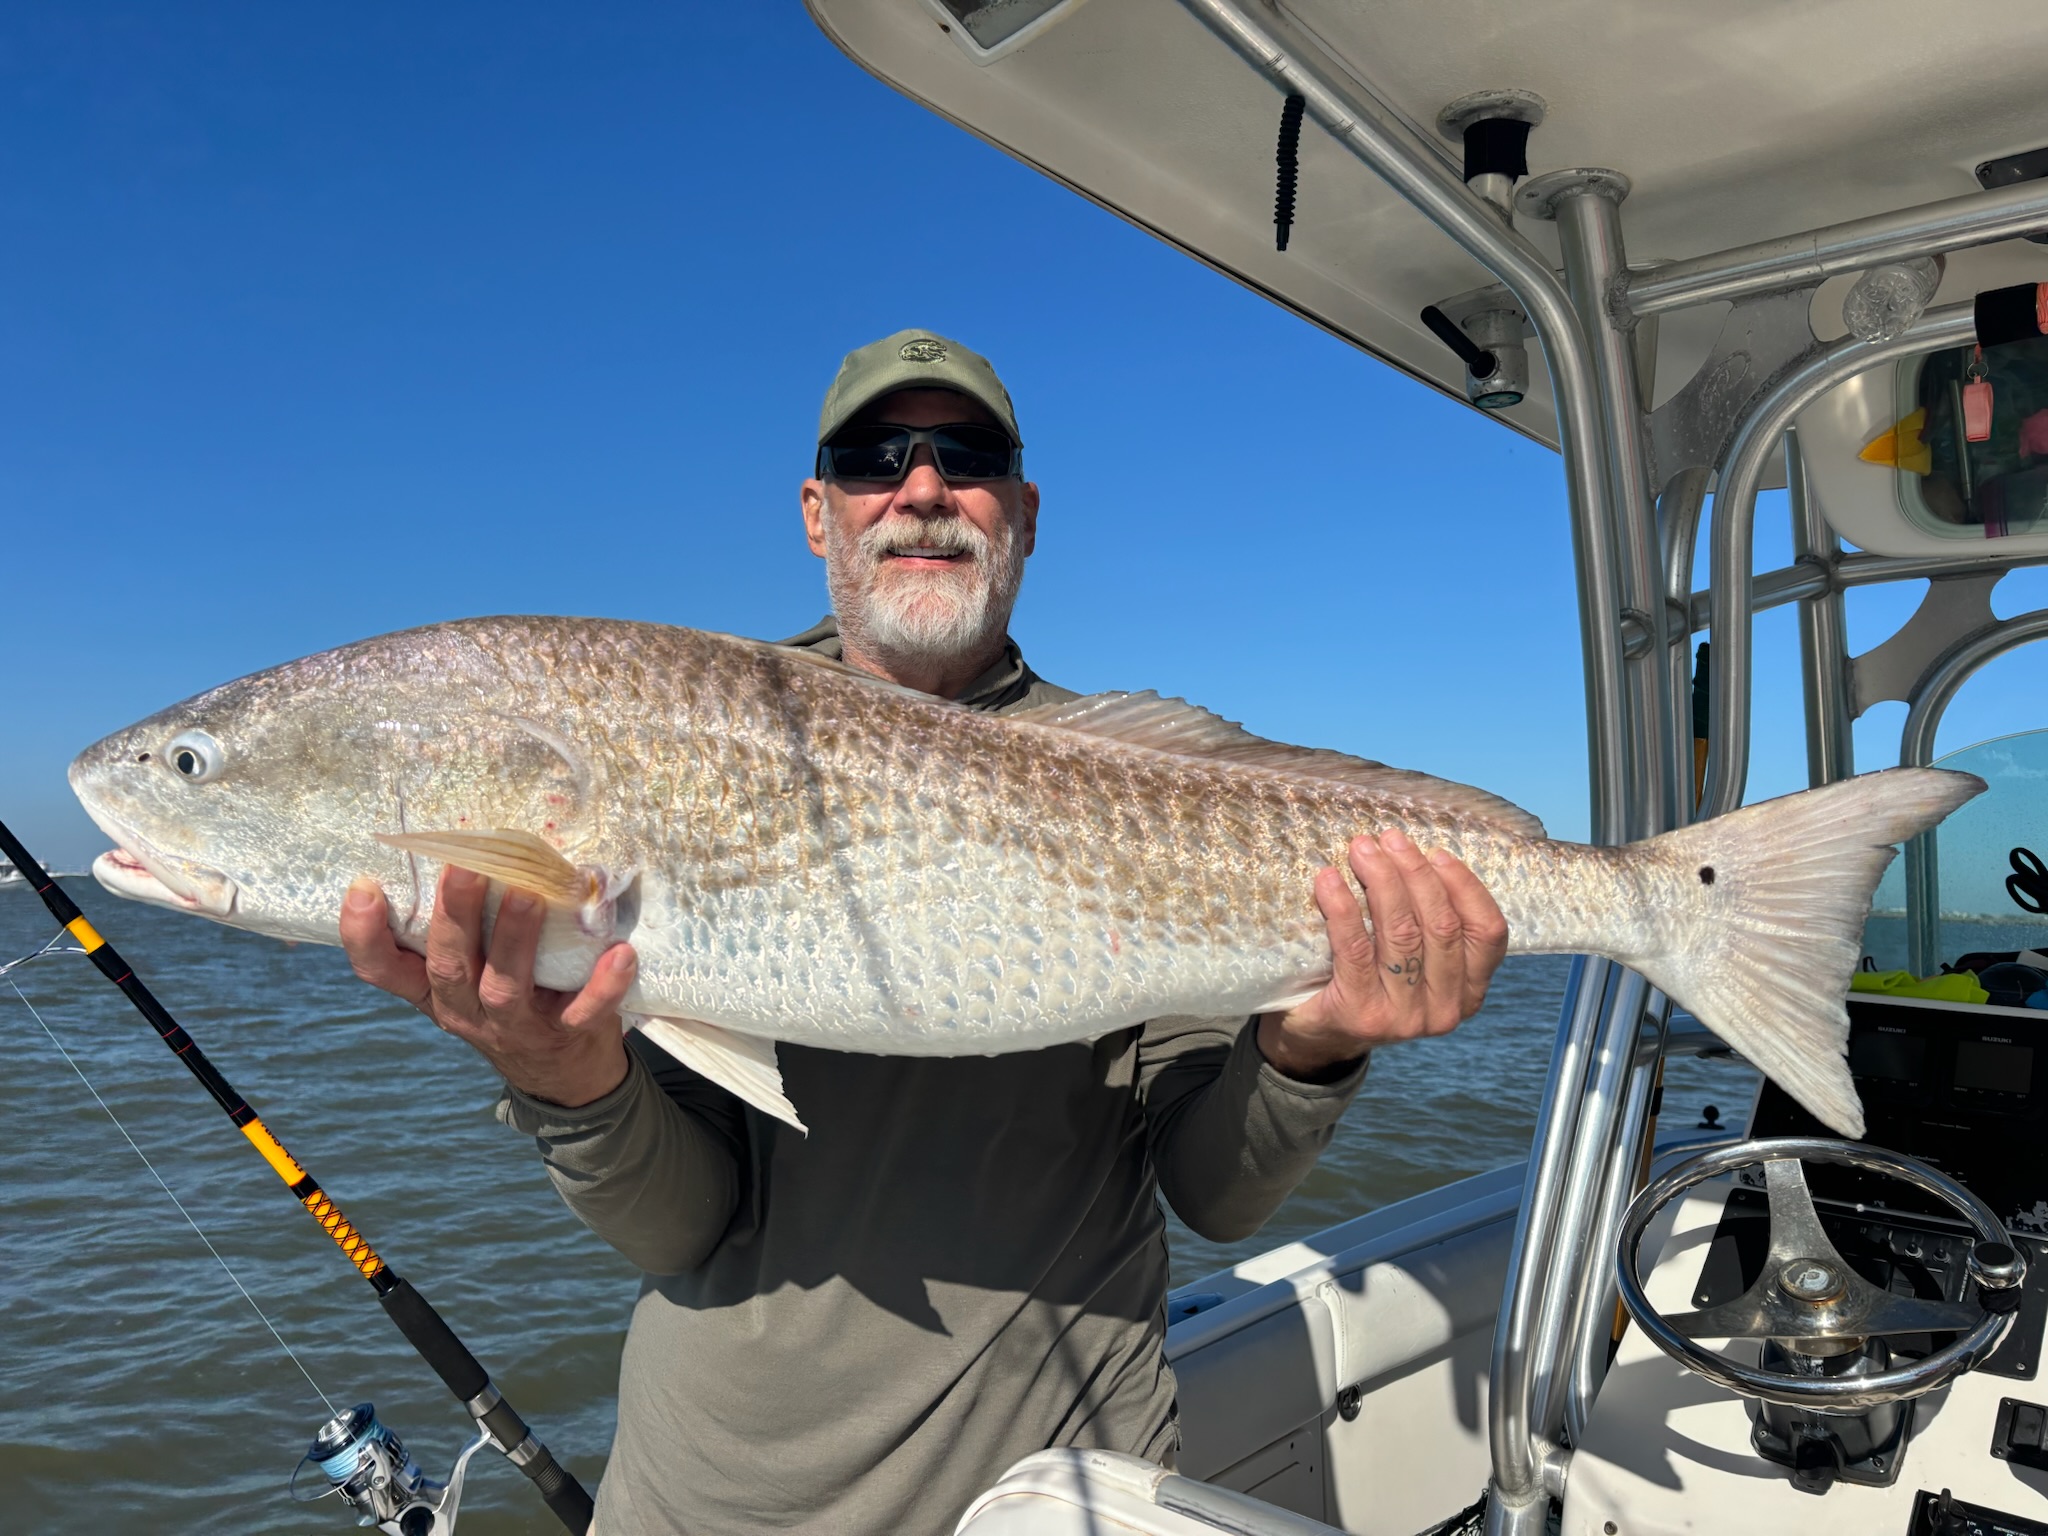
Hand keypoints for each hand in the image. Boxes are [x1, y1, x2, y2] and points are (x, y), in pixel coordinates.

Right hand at [339, 866, 637, 1107]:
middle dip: (453, 917)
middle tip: (462, 867)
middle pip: (448, 967)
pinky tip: (620, 954)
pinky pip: (584, 1012)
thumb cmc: (510, 999)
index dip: (364, 934)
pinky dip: (603, 985)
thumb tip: (464, 843)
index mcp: (434, 991)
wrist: (563, 1073)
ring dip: (515, 940)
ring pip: (505, 987)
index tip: (362, 886)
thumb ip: (462, 927)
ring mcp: (517, 1026)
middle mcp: (466, 1010)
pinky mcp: (568, 1034)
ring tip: (528, 895)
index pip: (383, 970)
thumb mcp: (471, 972)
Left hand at [1257, 829, 1507, 1080]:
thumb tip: (1418, 852)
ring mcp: (1404, 1017)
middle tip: (1388, 839)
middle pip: (1441, 926)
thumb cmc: (1370, 981)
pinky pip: (1356, 950)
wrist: (1319, 1036)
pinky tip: (1329, 881)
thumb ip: (1428, 923)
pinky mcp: (1361, 1013)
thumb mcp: (1415, 960)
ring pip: (1402, 933)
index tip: (1436, 852)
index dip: (1465, 886)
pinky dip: (1343, 908)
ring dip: (1382, 881)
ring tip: (1362, 850)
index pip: (1488, 933)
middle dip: (1416, 873)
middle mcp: (1445, 1009)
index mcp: (1469, 991)